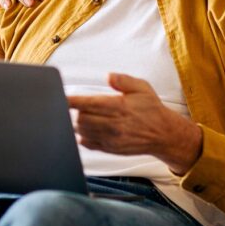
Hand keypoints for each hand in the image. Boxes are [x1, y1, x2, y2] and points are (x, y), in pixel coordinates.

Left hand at [66, 73, 201, 174]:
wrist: (163, 134)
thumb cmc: (150, 109)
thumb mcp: (142, 88)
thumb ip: (124, 80)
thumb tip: (108, 76)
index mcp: (120, 107)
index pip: (90, 103)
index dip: (72, 101)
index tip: (61, 98)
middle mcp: (114, 124)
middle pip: (82, 119)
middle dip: (75, 111)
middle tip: (77, 106)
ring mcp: (112, 139)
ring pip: (83, 131)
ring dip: (78, 124)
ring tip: (82, 116)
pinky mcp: (111, 149)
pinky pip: (88, 144)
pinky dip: (82, 136)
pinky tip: (86, 129)